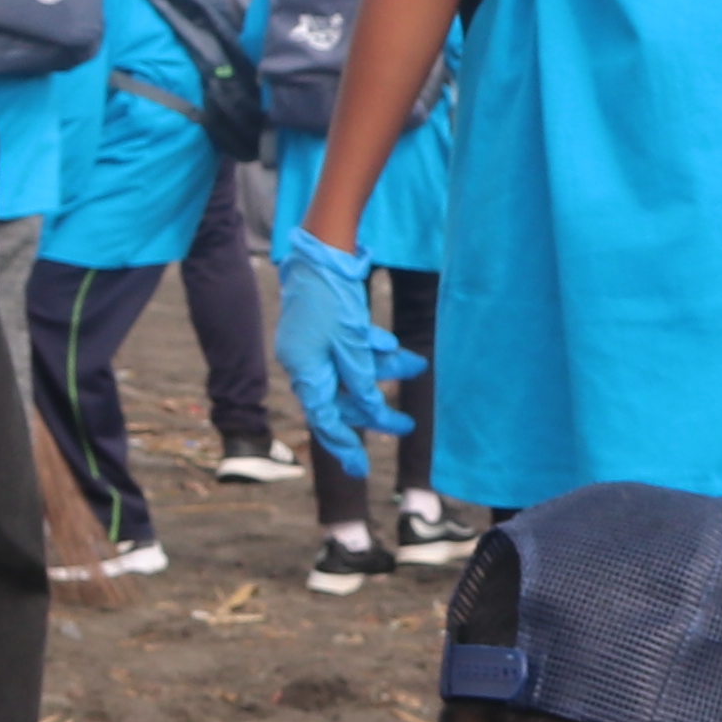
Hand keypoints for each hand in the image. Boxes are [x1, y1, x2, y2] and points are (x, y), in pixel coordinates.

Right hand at [279, 233, 421, 461]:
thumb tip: (370, 413)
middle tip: (408, 425)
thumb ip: (361, 379)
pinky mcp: (326, 331)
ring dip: (385, 370)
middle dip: (377, 410)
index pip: (325, 419)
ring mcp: (315, 347)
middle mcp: (305, 363)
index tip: (362, 469)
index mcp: (304, 370)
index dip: (344, 445)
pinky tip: (389, 344)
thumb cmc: (334, 296)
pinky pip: (351, 353)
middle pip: (343, 400)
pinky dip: (371, 351)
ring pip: (353, 373)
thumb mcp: (352, 342)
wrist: (322, 251)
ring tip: (417, 364)